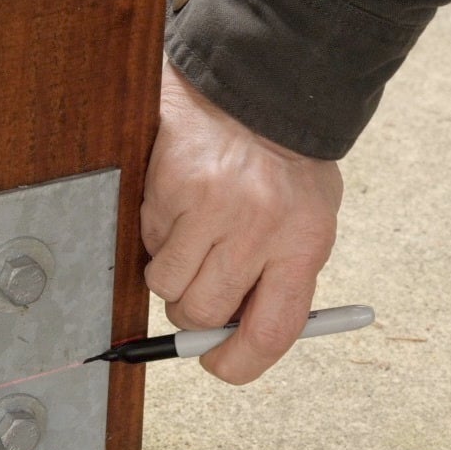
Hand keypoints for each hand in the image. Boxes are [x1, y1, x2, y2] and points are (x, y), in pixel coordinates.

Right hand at [141, 62, 343, 383]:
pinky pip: (147, 241)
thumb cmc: (284, 166)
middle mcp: (259, 229)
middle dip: (192, 311)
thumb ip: (274, 282)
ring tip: (194, 231)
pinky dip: (157, 231)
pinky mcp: (170, 188)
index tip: (219, 365)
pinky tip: (181, 201)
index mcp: (303, 244)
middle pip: (203, 315)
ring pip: (164, 285)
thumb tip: (227, 341)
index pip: (270, 333)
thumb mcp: (304, 224)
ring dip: (171, 269)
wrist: (260, 84)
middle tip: (200, 282)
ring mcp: (211, 208)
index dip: (237, 364)